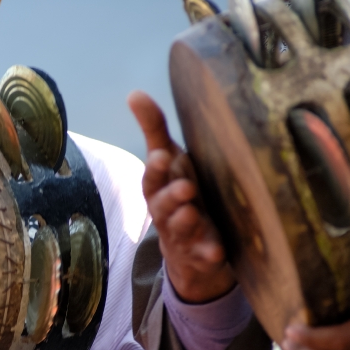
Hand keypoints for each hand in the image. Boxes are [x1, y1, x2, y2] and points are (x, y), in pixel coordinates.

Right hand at [128, 90, 234, 302]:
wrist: (188, 248)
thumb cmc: (179, 193)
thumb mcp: (169, 161)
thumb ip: (153, 129)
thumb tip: (133, 93)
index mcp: (159, 188)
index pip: (153, 177)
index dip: (156, 169)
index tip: (162, 156)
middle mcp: (168, 212)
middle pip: (164, 205)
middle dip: (171, 197)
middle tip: (185, 187)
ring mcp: (185, 235)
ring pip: (181, 229)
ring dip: (186, 222)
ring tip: (192, 213)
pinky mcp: (202, 254)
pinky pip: (204, 256)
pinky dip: (208, 254)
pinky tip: (216, 252)